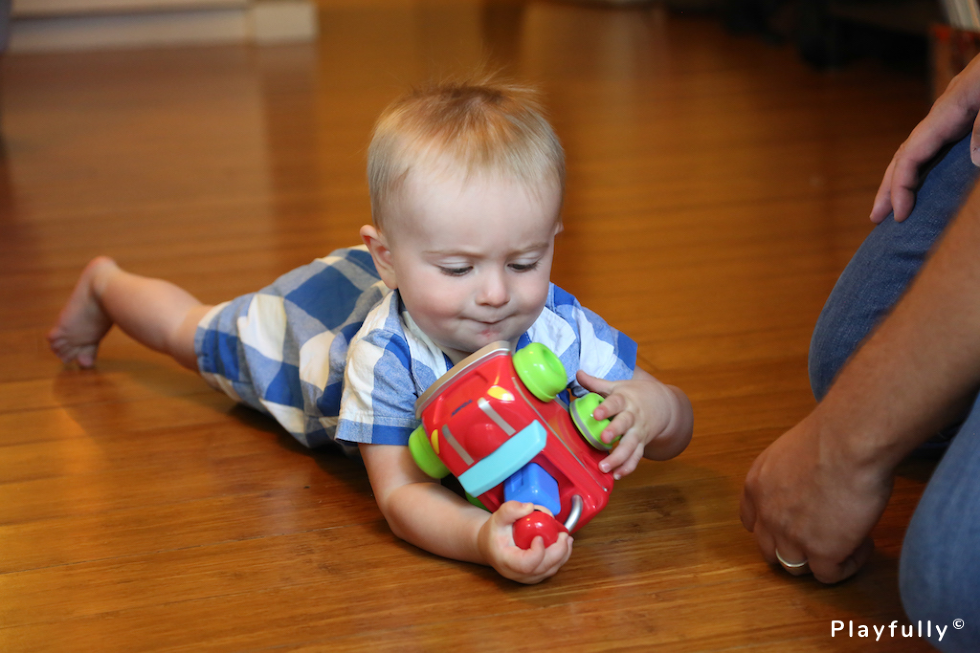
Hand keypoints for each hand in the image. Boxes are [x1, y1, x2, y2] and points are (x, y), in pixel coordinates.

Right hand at [477, 501, 572, 583]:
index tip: (539, 537)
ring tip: (566, 538)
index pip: (526, 565)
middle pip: (543, 568)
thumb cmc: (494, 533)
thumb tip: (530, 507)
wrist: (489, 546)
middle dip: (558, 551)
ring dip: (562, 554)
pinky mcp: (535, 576)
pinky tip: (563, 544)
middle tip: (564, 535)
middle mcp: (517, 574)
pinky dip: (560, 557)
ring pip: (550, 570)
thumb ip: (511, 509)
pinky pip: (551, 569)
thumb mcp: (497, 517)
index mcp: (506, 561)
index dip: (537, 553)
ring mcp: (527, 577)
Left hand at [577, 368, 692, 478]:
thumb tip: (578, 373)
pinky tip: (617, 476)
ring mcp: (638, 432)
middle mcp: (633, 417)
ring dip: (618, 458)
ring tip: (604, 467)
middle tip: (603, 439)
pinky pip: (636, 458)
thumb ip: (596, 383)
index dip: (606, 408)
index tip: (596, 414)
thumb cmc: (634, 394)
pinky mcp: (642, 444)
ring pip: (630, 446)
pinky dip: (627, 468)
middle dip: (614, 432)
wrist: (663, 404)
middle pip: (625, 425)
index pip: (615, 403)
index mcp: (625, 400)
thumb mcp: (617, 386)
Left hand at [739, 410, 891, 583]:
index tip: (794, 525)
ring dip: (819, 560)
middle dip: (793, 548)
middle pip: (770, 549)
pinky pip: (828, 575)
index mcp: (756, 485)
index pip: (751, 522)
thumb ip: (790, 473)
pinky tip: (862, 545)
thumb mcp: (791, 450)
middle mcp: (767, 513)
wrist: (848, 441)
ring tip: (847, 541)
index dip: (772, 528)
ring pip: (795, 567)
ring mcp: (790, 536)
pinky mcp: (821, 551)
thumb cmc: (831, 435)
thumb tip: (809, 483)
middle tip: (823, 537)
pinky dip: (846, 566)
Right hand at [871, 54, 979, 222]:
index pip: (911, 155)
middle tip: (876, 218)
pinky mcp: (962, 117)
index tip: (900, 215)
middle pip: (904, 155)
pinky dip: (920, 166)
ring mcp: (951, 116)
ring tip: (893, 205)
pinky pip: (932, 147)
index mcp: (946, 112)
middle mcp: (942, 116)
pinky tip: (923, 179)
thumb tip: (976, 161)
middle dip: (888, 187)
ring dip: (900, 178)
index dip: (900, 186)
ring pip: (915, 150)